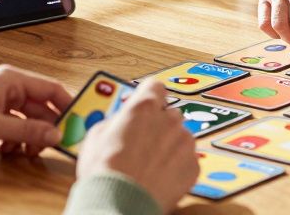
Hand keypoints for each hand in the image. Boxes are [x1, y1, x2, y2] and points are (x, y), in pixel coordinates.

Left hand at [0, 64, 72, 155]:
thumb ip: (26, 131)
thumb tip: (54, 134)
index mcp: (11, 79)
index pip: (51, 88)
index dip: (67, 104)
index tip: (78, 121)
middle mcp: (8, 87)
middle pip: (41, 106)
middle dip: (48, 126)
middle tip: (55, 143)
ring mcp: (0, 100)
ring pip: (29, 118)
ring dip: (31, 136)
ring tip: (29, 150)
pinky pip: (16, 125)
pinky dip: (18, 139)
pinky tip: (12, 150)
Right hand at [76, 78, 197, 212]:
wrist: (120, 204)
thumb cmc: (104, 171)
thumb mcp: (96, 136)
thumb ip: (115, 121)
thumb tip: (121, 121)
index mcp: (144, 107)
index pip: (154, 87)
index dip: (149, 95)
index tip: (145, 103)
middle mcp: (169, 120)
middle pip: (169, 114)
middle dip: (158, 125)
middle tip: (143, 144)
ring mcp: (185, 143)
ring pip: (180, 138)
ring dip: (169, 147)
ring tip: (150, 166)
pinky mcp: (194, 166)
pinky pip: (187, 161)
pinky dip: (177, 168)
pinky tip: (160, 178)